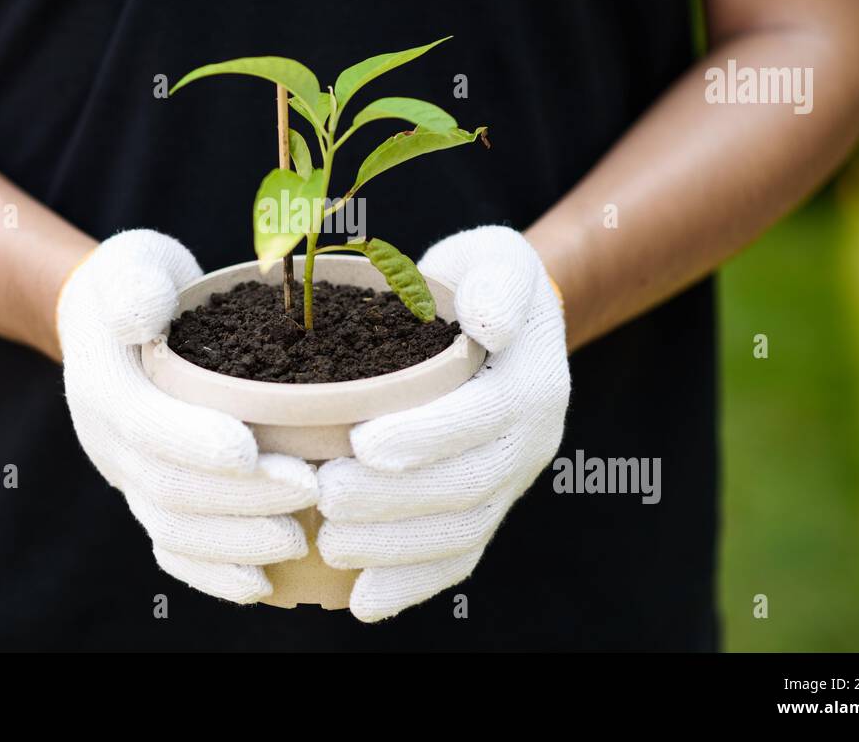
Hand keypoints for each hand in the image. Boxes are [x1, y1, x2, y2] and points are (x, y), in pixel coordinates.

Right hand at [57, 230, 317, 602]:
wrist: (110, 320)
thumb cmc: (139, 284)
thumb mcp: (132, 262)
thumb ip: (135, 283)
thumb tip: (142, 315)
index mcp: (104, 383)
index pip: (146, 424)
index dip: (196, 442)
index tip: (254, 451)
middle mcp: (109, 441)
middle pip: (167, 487)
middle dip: (238, 498)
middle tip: (311, 492)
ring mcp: (128, 477)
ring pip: (172, 530)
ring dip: (236, 542)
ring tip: (301, 538)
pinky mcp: (149, 498)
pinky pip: (174, 550)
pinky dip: (214, 574)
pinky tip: (263, 585)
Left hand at [316, 225, 569, 621]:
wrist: (503, 322)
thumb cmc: (481, 284)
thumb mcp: (498, 256)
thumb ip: (499, 279)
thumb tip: (490, 322)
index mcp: (532, 382)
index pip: (482, 417)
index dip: (427, 435)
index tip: (363, 443)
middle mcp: (531, 441)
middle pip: (467, 485)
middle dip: (395, 500)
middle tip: (325, 497)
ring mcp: (510, 482)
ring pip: (460, 532)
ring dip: (394, 548)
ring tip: (329, 542)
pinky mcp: (486, 509)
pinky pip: (457, 557)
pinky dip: (412, 585)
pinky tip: (363, 602)